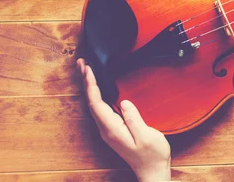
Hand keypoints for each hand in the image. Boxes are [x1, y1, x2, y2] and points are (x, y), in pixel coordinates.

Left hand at [77, 59, 170, 181]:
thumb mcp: (146, 136)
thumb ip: (134, 118)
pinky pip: (101, 108)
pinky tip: (98, 88)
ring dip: (90, 87)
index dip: (91, 85)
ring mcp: (109, 130)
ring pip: (94, 104)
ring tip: (87, 71)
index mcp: (112, 129)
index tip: (89, 69)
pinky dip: (97, 94)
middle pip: (91, 102)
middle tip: (81, 63)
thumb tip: (124, 103)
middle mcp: (106, 130)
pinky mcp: (114, 129)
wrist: (152, 171)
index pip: (96, 103)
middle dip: (85, 81)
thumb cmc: (152, 155)